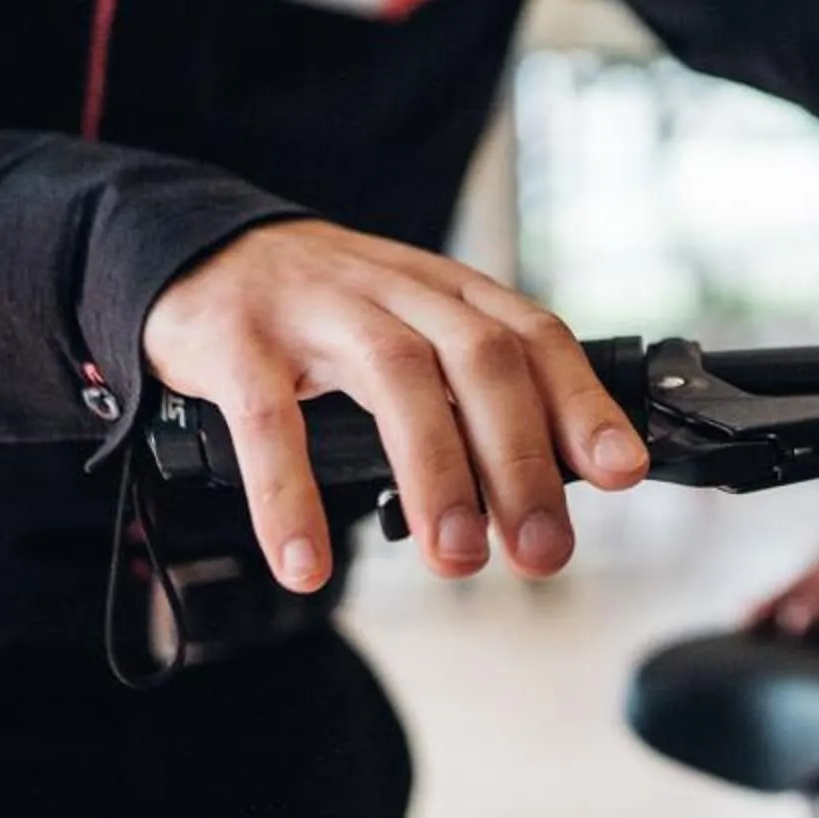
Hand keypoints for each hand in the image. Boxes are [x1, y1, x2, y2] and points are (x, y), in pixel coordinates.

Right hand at [143, 219, 648, 591]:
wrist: (197, 254)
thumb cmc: (326, 314)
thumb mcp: (413, 329)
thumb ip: (476, 390)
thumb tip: (556, 482)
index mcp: (448, 292)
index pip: (535, 336)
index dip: (583, 403)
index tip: (621, 474)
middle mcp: (394, 290)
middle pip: (480, 362)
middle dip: (520, 462)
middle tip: (540, 549)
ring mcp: (316, 308)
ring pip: (396, 379)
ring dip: (435, 476)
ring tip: (456, 559)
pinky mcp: (238, 339)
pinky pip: (268, 421)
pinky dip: (289, 496)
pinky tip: (308, 564)